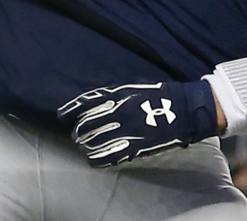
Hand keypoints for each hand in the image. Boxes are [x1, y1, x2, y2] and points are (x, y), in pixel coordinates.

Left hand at [58, 80, 217, 167]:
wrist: (184, 109)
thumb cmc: (161, 94)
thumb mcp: (136, 86)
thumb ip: (114, 93)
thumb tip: (95, 101)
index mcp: (119, 94)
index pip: (86, 103)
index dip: (70, 110)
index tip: (61, 115)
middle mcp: (118, 113)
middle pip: (86, 126)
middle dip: (79, 131)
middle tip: (78, 134)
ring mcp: (125, 131)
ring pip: (93, 143)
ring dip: (86, 145)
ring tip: (86, 146)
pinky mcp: (133, 147)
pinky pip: (107, 157)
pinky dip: (96, 159)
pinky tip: (93, 159)